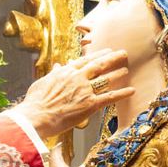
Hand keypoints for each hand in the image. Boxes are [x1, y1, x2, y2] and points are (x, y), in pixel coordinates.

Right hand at [15, 50, 132, 138]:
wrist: (37, 116)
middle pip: (99, 65)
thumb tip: (57, 66)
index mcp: (66, 72)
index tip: (106, 50)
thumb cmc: (36, 102)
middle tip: (123, 53)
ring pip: (106, 79)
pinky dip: (122, 93)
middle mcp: (78, 78)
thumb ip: (53, 74)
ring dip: (118, 74)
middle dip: (112, 58)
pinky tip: (131, 91)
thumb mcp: (42, 83)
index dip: (98, 54)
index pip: (85, 60)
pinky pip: (110, 97)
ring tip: (126, 70)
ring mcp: (85, 90)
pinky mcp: (90, 104)